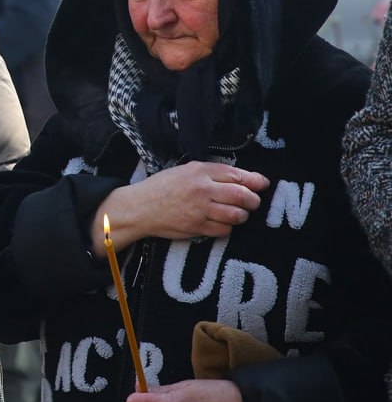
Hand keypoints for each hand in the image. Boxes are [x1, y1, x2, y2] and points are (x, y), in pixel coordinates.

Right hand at [93, 162, 268, 253]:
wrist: (138, 208)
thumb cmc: (162, 188)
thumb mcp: (184, 171)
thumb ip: (211, 173)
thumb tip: (241, 178)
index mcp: (199, 171)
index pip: (237, 175)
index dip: (255, 181)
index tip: (262, 184)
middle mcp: (202, 189)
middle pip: (243, 196)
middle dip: (253, 201)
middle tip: (252, 202)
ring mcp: (199, 210)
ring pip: (237, 215)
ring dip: (241, 215)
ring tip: (236, 213)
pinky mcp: (196, 228)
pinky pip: (224, 230)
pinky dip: (227, 228)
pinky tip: (220, 223)